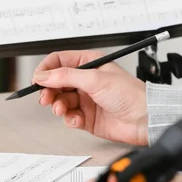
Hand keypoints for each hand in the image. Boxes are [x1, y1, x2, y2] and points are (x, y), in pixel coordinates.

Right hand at [33, 50, 147, 146]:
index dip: (46, 69)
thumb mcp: (95, 79)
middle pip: (56, 82)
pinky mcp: (87, 117)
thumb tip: (44, 75)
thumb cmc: (130, 94)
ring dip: (58, 105)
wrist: (145, 119)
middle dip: (48, 90)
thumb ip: (66, 76)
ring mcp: (86, 99)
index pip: (59, 61)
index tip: (37, 79)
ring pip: (61, 100)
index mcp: (89, 63)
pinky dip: (70, 119)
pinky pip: (69, 116)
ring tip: (61, 109)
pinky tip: (76, 119)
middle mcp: (86, 80)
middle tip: (44, 97)